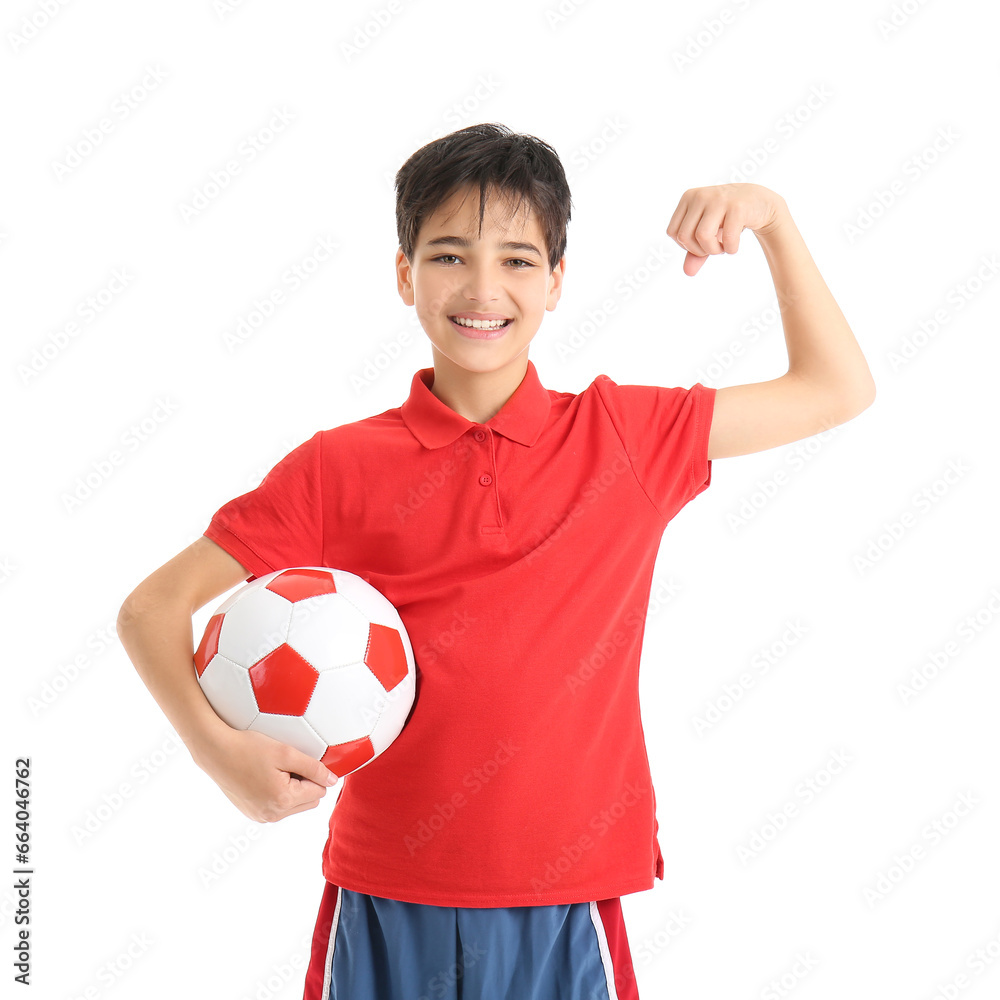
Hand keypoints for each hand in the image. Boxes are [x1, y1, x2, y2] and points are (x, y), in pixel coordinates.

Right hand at [191, 726, 337, 823]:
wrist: (216, 751)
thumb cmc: (249, 748)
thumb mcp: (286, 752)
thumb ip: (313, 767)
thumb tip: (332, 780)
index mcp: (283, 800)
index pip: (319, 790)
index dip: (312, 772)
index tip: (296, 760)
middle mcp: (273, 815)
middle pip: (309, 800)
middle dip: (304, 783)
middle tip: (285, 765)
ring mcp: (261, 816)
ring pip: (294, 805)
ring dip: (292, 789)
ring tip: (273, 770)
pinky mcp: (252, 813)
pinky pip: (278, 806)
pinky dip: (278, 793)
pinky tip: (263, 777)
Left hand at [666, 183, 786, 275]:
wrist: (759, 202)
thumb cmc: (727, 219)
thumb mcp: (709, 233)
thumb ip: (695, 252)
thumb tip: (688, 272)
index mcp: (688, 197)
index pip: (673, 232)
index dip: (686, 246)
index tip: (701, 244)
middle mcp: (701, 195)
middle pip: (684, 236)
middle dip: (699, 251)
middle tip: (714, 248)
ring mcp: (719, 199)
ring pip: (702, 237)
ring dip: (714, 251)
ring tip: (723, 247)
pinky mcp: (737, 207)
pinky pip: (727, 238)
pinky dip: (730, 249)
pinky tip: (734, 245)